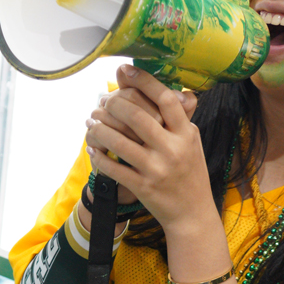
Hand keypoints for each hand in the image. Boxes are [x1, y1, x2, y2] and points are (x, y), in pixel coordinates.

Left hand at [84, 64, 213, 233]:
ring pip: (119, 142)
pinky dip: (99, 156)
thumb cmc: (190, 173)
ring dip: (99, 129)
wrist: (192, 213)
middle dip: (114, 104)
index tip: (125, 70)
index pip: (165, 98)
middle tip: (102, 101)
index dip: (144, 81)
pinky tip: (92, 148)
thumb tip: (163, 89)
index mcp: (186, 133)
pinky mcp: (142, 187)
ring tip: (91, 122)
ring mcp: (156, 169)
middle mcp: (172, 149)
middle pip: (137, 116)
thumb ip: (179, 118)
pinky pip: (113, 168)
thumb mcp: (192, 142)